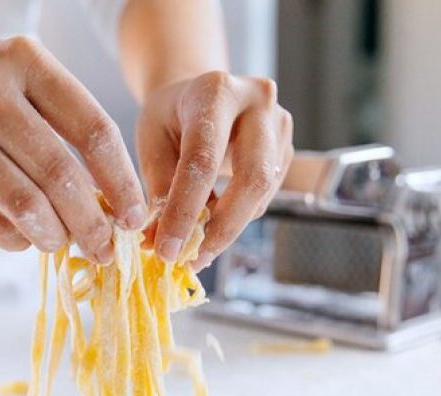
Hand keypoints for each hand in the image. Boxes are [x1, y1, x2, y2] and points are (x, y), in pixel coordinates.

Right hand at [0, 36, 145, 260]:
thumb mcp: (15, 81)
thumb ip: (62, 126)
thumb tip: (111, 201)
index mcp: (24, 61)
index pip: (93, 129)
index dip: (122, 182)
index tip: (136, 217)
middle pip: (61, 173)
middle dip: (93, 223)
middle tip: (105, 248)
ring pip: (25, 203)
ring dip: (55, 236)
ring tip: (64, 244)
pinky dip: (16, 239)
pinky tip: (26, 238)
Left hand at [136, 71, 292, 269]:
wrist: (202, 92)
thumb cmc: (171, 116)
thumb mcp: (152, 141)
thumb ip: (159, 188)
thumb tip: (161, 242)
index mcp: (215, 90)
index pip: (204, 159)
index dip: (186, 209)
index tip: (168, 249)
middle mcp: (258, 101)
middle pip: (252, 178)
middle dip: (222, 228)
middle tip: (193, 259)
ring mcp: (280, 125)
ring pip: (261, 194)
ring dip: (227, 229)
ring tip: (195, 247)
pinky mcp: (288, 148)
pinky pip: (265, 196)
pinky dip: (237, 218)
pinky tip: (213, 225)